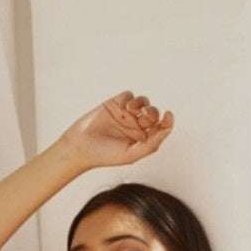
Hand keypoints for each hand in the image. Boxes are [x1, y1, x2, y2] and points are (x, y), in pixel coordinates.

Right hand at [59, 91, 173, 169]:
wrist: (81, 147)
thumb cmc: (106, 155)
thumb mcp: (131, 155)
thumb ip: (151, 144)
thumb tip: (168, 129)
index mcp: (142, 139)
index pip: (161, 127)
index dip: (167, 121)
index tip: (168, 115)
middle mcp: (136, 126)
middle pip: (153, 113)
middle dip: (152, 112)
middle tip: (144, 116)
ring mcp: (126, 114)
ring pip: (143, 102)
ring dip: (142, 103)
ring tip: (132, 111)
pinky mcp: (115, 104)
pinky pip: (129, 95)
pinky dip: (129, 99)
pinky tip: (123, 107)